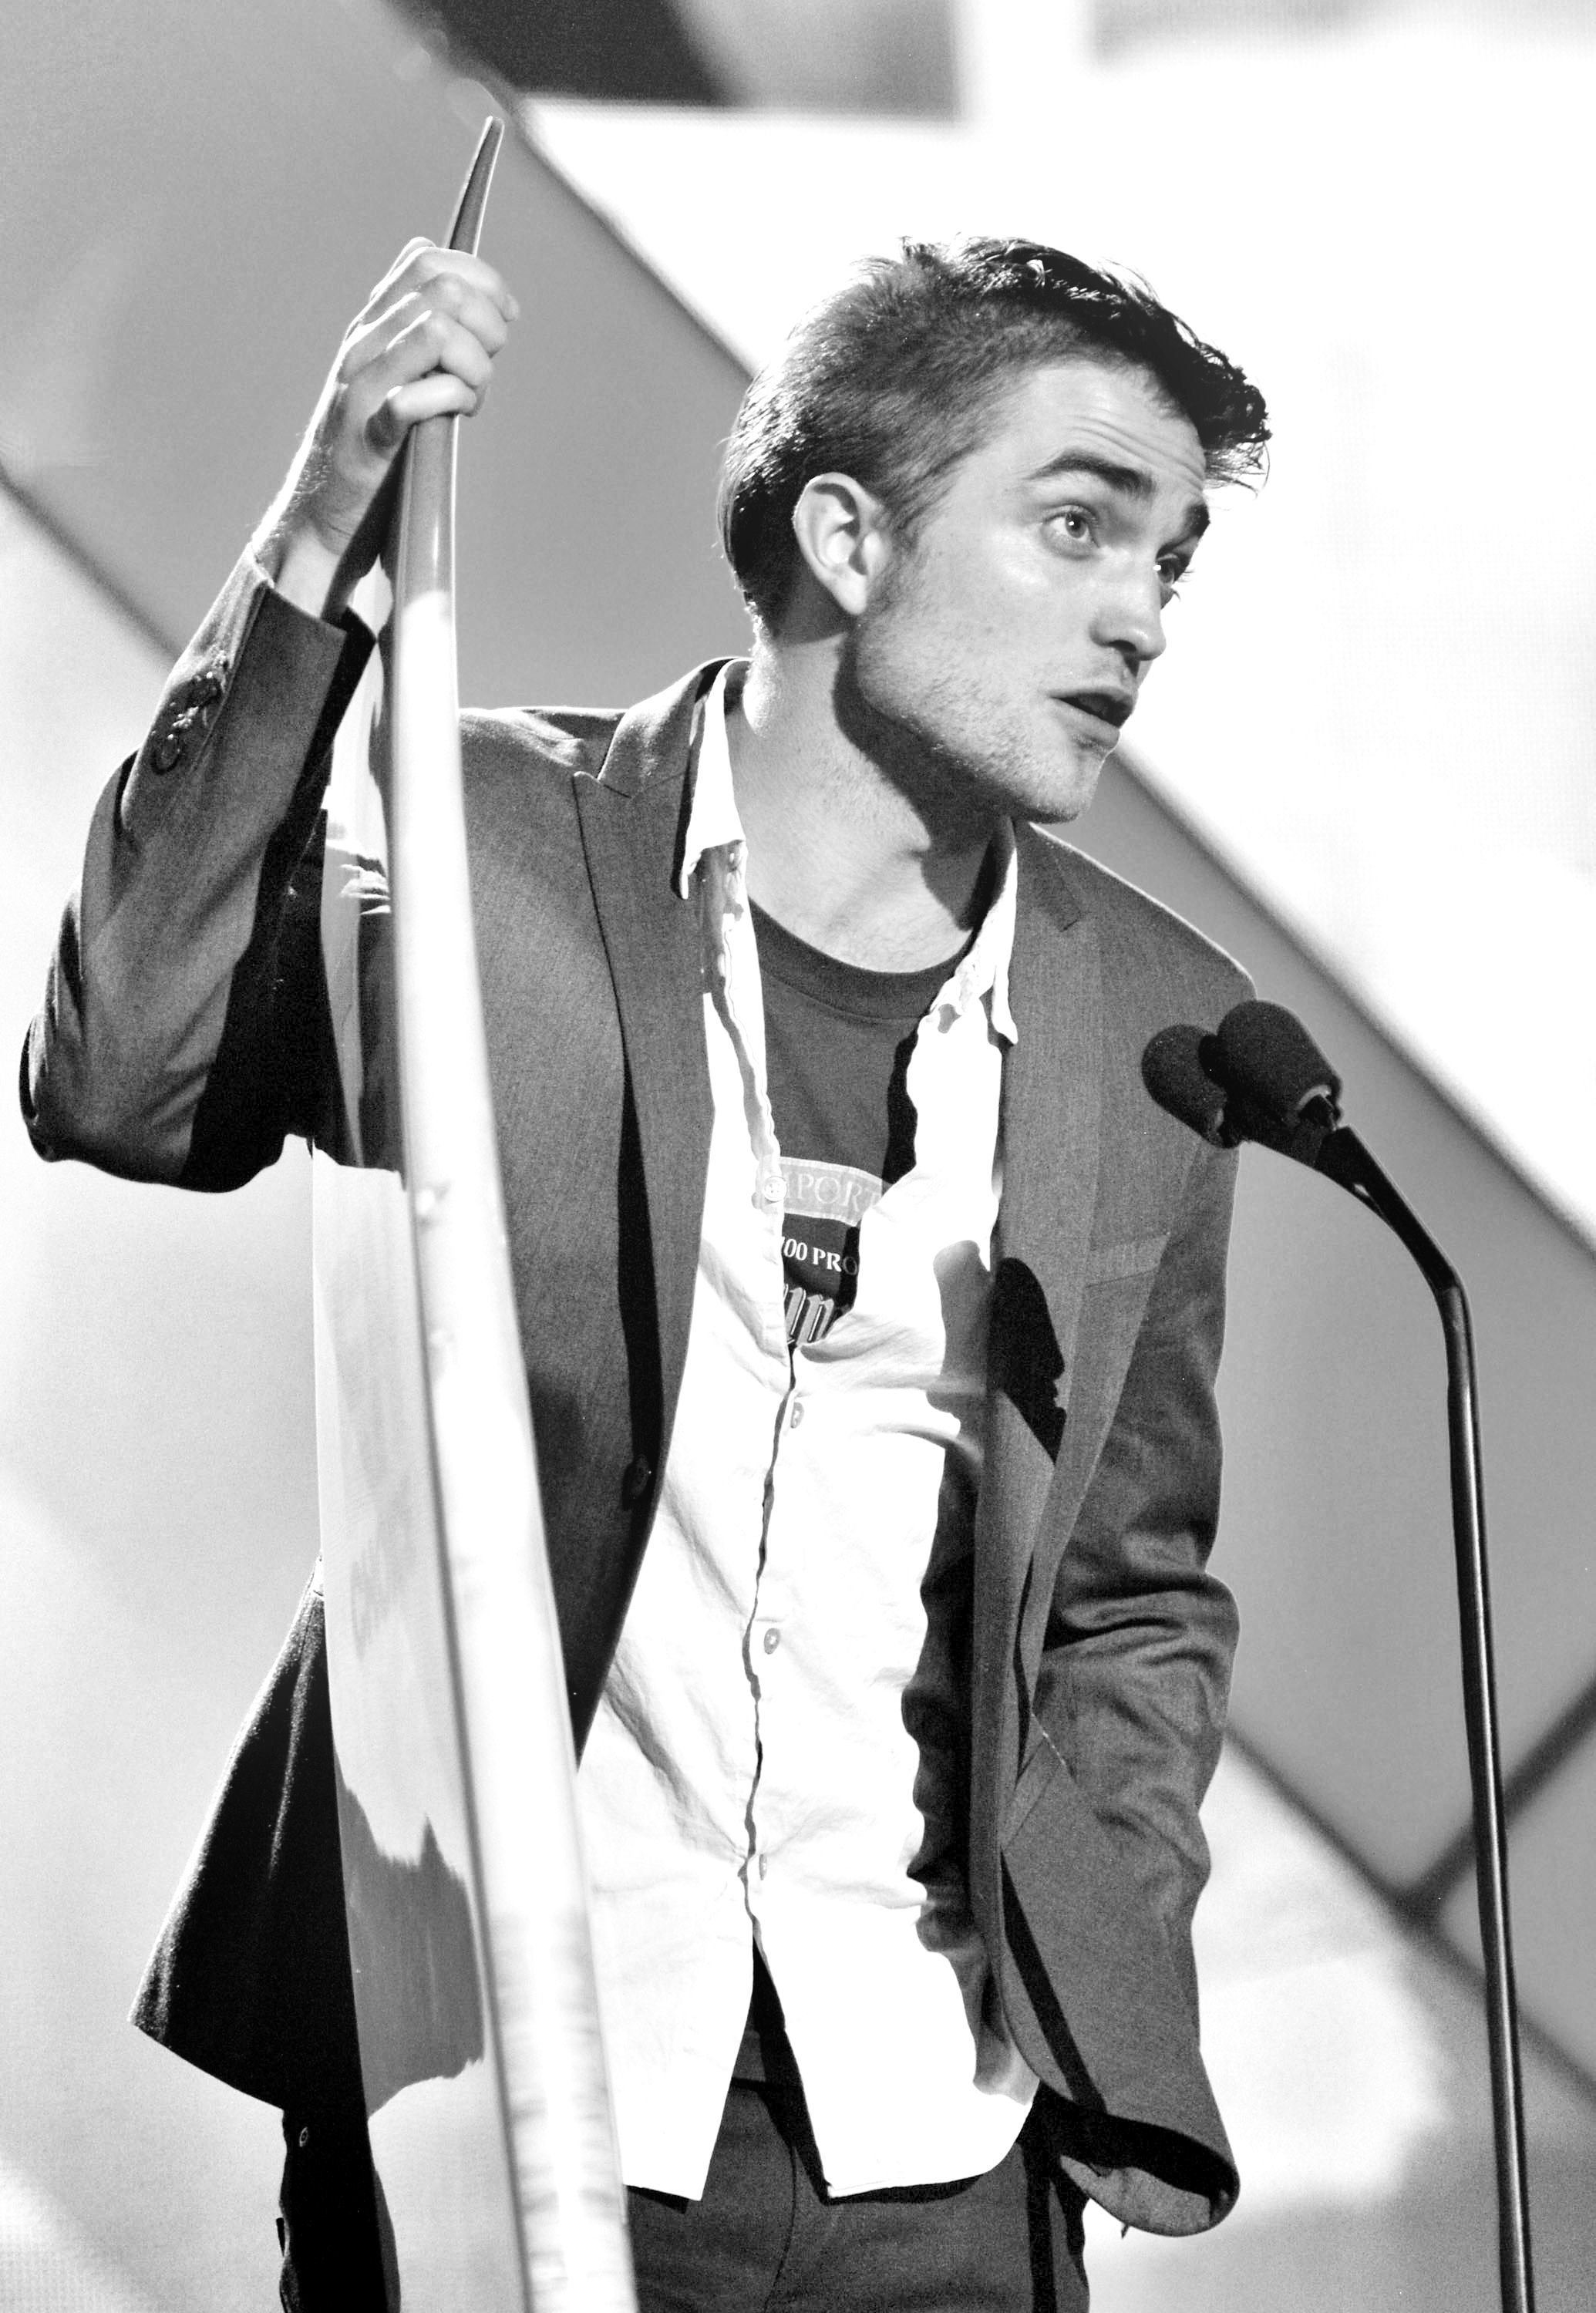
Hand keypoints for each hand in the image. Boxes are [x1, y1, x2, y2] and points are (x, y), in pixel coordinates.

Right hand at [258, 240, 517, 618]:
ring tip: (472, 397)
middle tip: (490, 365)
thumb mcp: (396, 376)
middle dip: (487, 324)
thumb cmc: (374, 448)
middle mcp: (362, 343)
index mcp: (370, 323)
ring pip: (438, 332)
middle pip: (443, 290)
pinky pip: (419, 395)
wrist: (322, 513)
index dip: (480, 278)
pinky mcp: (368, 433)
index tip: (506, 315)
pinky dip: (454, 398)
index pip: (425, 259)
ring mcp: (361, 384)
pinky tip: (457, 414)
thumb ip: (425, 339)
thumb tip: (482, 307)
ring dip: (476, 364)